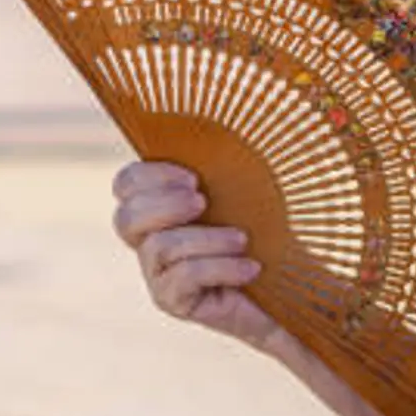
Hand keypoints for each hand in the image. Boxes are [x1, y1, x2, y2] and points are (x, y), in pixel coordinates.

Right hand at [111, 161, 285, 354]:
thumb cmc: (269, 232)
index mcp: (160, 206)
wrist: (289, 290)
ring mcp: (158, 274)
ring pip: (161, 247)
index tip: (193, 177)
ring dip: (208, 239)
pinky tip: (251, 268)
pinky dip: (222, 268)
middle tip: (203, 201)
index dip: (150, 176)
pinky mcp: (174, 302)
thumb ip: (224, 164)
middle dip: (165, 205)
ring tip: (243, 240)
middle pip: (126, 218)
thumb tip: (225, 114)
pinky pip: (184, 277)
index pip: (126, 184)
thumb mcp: (246, 192)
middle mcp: (149, 241)